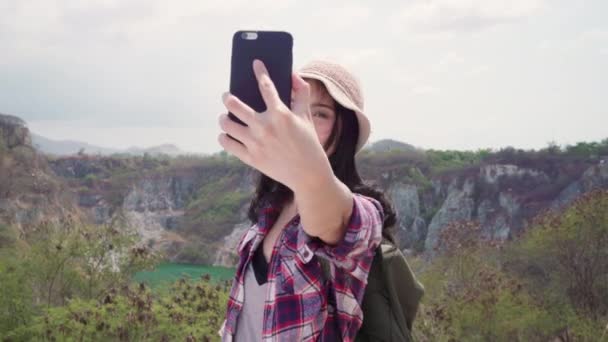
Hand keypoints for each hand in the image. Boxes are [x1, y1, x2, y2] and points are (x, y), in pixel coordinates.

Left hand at [218, 59, 332, 191]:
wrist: (308, 175)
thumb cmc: (309, 143)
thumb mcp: (307, 116)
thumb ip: (302, 93)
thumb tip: (293, 75)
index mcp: (280, 114)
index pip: (266, 86)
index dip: (260, 72)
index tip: (255, 63)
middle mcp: (264, 127)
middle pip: (235, 105)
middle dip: (228, 97)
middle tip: (227, 96)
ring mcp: (255, 143)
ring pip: (227, 124)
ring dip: (223, 118)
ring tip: (225, 117)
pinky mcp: (250, 158)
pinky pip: (228, 144)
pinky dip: (224, 137)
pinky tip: (226, 134)